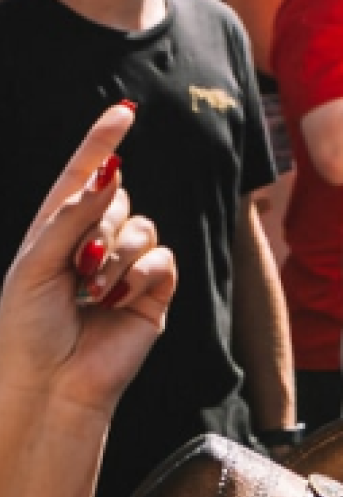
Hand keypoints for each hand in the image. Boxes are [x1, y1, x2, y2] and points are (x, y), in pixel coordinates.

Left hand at [0, 105, 175, 421]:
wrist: (50, 386)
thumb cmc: (26, 330)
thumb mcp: (34, 265)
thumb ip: (74, 215)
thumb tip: (115, 170)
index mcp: (57, 232)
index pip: (84, 175)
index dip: (102, 141)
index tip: (124, 110)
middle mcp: (93, 243)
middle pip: (117, 198)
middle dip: (99, 225)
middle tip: (78, 264)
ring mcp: (126, 265)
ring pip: (143, 226)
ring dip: (116, 258)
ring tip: (94, 293)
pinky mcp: (153, 288)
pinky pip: (162, 257)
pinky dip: (138, 275)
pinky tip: (116, 300)